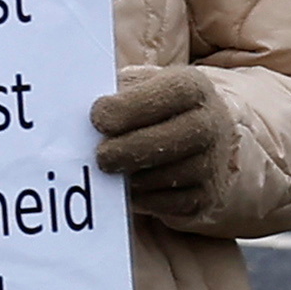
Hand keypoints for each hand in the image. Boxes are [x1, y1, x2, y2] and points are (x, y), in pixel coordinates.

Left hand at [89, 62, 222, 218]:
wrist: (207, 133)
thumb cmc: (155, 107)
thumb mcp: (139, 86)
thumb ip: (115, 93)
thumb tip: (77, 112)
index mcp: (191, 87)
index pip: (166, 94)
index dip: (128, 108)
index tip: (97, 119)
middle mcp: (210, 123)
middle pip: (169, 141)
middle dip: (127, 151)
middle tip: (99, 157)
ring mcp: (213, 162)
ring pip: (166, 177)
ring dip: (132, 178)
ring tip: (112, 169)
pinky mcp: (206, 196)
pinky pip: (168, 204)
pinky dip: (142, 199)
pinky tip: (128, 187)